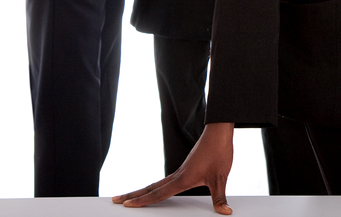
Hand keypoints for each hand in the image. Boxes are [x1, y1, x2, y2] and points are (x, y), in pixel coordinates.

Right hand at [113, 122, 234, 212]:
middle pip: (151, 188)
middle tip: (115, 199)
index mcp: (182, 179)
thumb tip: (225, 211)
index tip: (126, 204)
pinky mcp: (186, 167)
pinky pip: (166, 180)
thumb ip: (219, 197)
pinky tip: (156, 190)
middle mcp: (178, 174)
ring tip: (129, 197)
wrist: (218, 132)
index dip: (142, 201)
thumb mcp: (221, 177)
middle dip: (133, 195)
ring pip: (157, 183)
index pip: (158, 194)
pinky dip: (156, 187)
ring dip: (142, 191)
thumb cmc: (219, 151)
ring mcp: (180, 170)